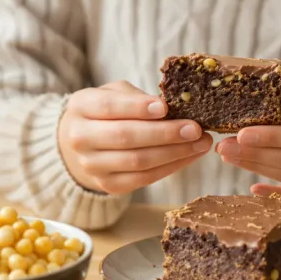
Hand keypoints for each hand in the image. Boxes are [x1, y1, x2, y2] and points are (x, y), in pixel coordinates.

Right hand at [58, 81, 212, 194]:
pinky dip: (171, 167)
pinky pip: (144, 178)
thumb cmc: (107, 112)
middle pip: (125, 137)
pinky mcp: (108, 185)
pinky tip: (189, 156)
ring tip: (200, 143)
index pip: (109, 107)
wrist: (83, 144)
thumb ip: (137, 98)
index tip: (165, 106)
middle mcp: (80, 138)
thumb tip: (175, 107)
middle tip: (195, 128)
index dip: (137, 107)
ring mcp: (92, 166)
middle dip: (164, 133)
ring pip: (138, 161)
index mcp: (80, 108)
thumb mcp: (114, 94)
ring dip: (174, 152)